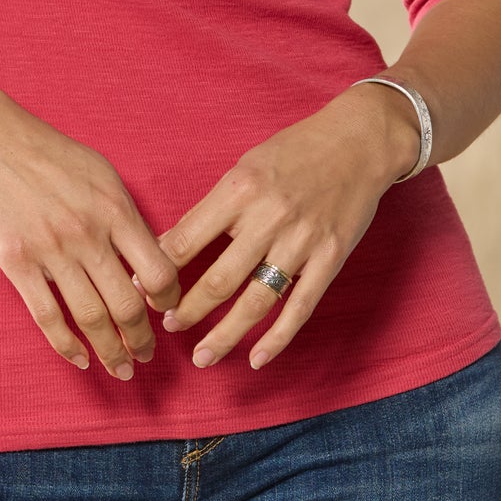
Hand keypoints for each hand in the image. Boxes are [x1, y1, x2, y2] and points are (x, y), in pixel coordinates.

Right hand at [0, 88, 183, 379]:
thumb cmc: (47, 152)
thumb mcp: (100, 172)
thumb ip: (124, 213)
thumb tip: (147, 257)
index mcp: (114, 208)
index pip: (158, 270)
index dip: (168, 300)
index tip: (166, 313)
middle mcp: (87, 233)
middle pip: (127, 304)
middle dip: (142, 339)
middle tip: (146, 356)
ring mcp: (51, 250)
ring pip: (91, 318)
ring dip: (110, 352)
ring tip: (121, 368)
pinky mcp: (17, 263)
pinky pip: (48, 317)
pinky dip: (67, 346)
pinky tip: (80, 359)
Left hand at [153, 88, 409, 370]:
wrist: (358, 142)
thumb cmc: (294, 150)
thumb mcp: (246, 166)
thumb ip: (215, 206)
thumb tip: (172, 244)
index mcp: (240, 189)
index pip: (188, 239)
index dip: (160, 270)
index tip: (143, 290)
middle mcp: (269, 217)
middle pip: (219, 279)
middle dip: (188, 310)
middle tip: (166, 327)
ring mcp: (302, 242)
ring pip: (255, 301)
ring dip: (224, 335)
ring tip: (202, 356)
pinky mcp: (330, 259)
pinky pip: (299, 307)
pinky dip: (277, 338)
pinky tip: (256, 358)